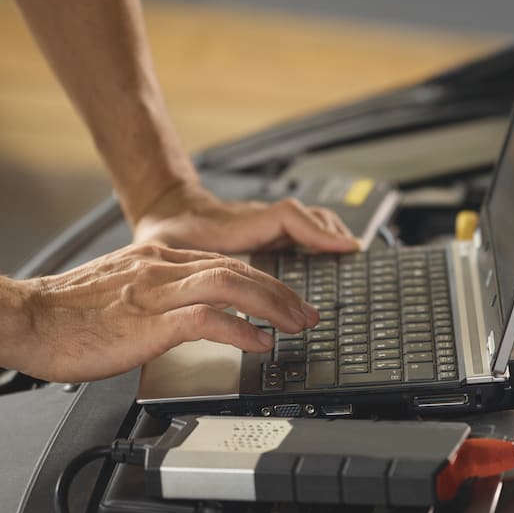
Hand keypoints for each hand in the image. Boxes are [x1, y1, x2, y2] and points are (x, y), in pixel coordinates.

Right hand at [15, 243, 316, 382]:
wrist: (25, 319)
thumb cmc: (65, 316)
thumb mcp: (120, 293)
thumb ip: (155, 295)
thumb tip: (185, 315)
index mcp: (157, 260)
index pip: (225, 263)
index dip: (263, 280)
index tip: (285, 298)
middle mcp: (162, 268)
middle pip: (238, 270)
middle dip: (281, 292)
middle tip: (307, 313)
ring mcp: (157, 291)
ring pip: (232, 285)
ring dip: (273, 305)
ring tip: (296, 326)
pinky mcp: (149, 320)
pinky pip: (207, 319)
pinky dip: (241, 329)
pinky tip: (260, 343)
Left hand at [133, 181, 359, 253]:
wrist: (165, 210)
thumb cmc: (164, 232)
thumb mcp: (165, 248)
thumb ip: (177, 270)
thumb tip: (195, 303)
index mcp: (237, 224)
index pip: (286, 217)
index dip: (317, 232)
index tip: (342, 247)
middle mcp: (258, 220)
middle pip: (307, 217)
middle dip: (330, 239)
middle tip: (349, 260)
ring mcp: (265, 223)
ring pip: (309, 218)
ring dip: (329, 235)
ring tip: (347, 255)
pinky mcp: (268, 229)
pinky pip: (303, 227)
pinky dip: (321, 237)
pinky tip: (329, 253)